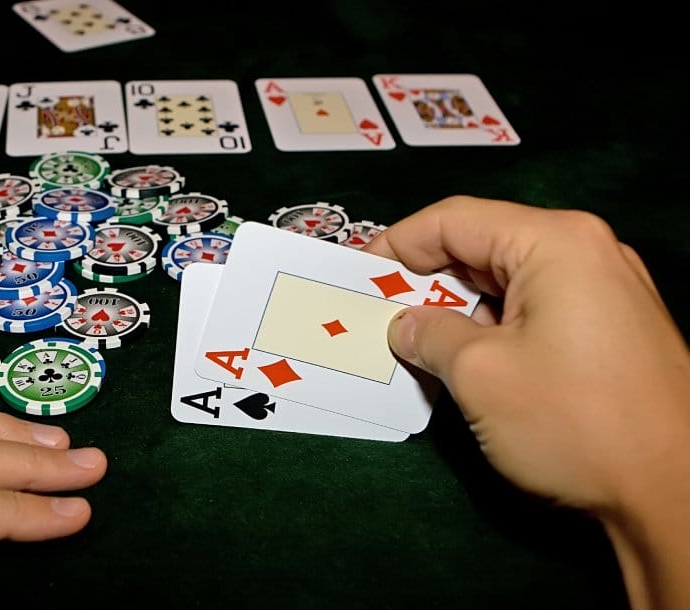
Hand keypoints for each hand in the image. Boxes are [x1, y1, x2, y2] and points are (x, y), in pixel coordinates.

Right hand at [366, 195, 689, 609]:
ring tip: (416, 344)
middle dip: (425, 280)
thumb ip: (429, 335)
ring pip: (508, 280)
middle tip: (378, 315)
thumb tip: (403, 326)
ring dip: (458, 308)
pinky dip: (494, 326)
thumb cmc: (574, 422)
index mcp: (554, 242)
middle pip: (483, 245)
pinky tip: (466, 361)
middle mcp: (586, 250)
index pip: (454, 220)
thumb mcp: (479, 375)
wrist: (677, 492)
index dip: (395, 246)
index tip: (355, 280)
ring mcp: (606, 288)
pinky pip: (536, 307)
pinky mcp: (613, 327)